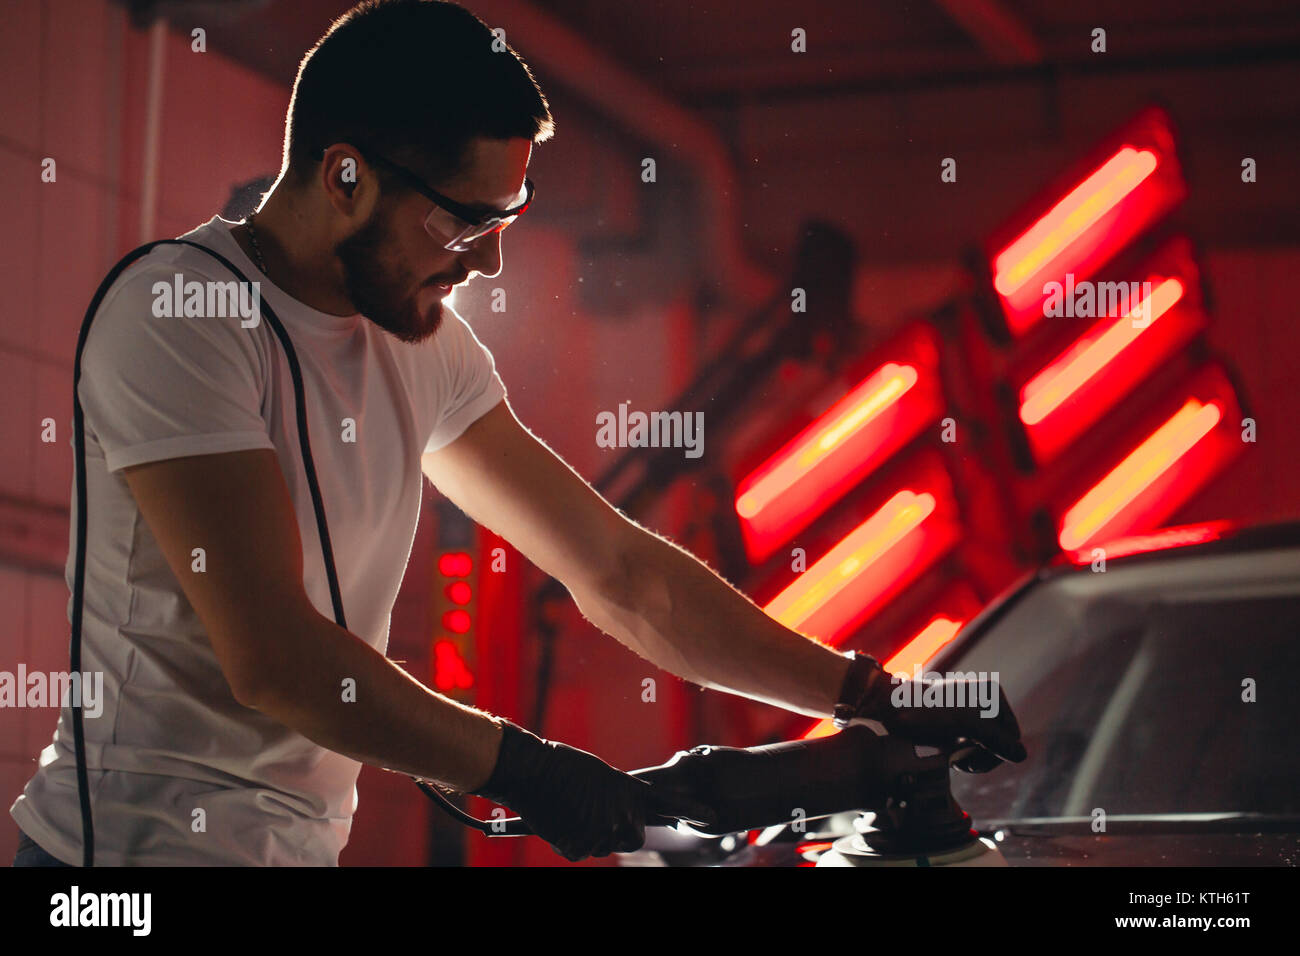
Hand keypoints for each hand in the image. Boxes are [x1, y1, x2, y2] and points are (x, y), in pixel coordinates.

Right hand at [470, 719, 714, 860]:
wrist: (532, 769)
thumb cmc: (560, 766)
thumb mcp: (599, 776)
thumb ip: (616, 797)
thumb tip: (619, 817)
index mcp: (628, 790)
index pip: (668, 802)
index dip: (691, 810)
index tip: (714, 815)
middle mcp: (622, 812)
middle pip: (631, 840)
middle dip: (616, 835)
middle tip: (593, 818)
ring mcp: (603, 829)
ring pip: (601, 848)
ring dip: (586, 837)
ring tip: (569, 811)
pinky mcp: (581, 843)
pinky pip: (578, 853)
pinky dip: (566, 843)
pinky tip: (558, 822)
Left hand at [860, 672, 1027, 772]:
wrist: (891, 706)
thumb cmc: (928, 713)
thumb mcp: (966, 725)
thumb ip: (996, 741)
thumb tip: (1022, 756)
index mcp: (993, 695)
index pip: (1012, 737)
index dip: (997, 753)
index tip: (974, 759)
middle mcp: (984, 701)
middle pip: (998, 743)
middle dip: (983, 756)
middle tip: (962, 763)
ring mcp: (969, 713)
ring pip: (983, 747)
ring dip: (970, 758)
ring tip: (953, 759)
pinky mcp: (954, 723)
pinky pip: (967, 745)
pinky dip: (960, 753)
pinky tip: (946, 754)